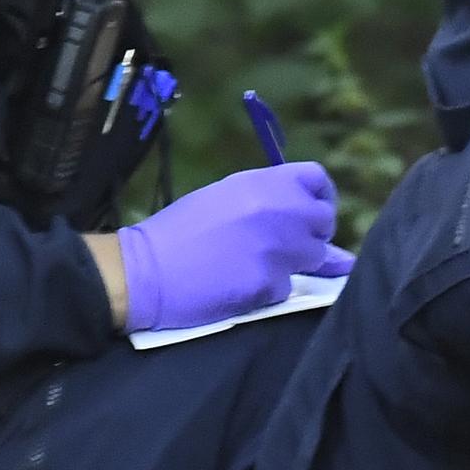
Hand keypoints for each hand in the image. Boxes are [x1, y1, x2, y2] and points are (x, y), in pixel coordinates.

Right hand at [118, 162, 342, 331]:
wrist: (144, 270)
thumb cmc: (178, 232)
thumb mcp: (223, 199)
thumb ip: (267, 203)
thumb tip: (306, 219)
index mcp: (262, 182)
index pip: (317, 179)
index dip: (320, 197)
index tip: (310, 214)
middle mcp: (278, 210)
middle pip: (325, 220)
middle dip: (313, 235)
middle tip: (288, 247)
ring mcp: (277, 248)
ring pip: (316, 257)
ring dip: (296, 265)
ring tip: (258, 266)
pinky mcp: (269, 283)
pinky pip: (288, 287)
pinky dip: (271, 290)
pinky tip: (242, 287)